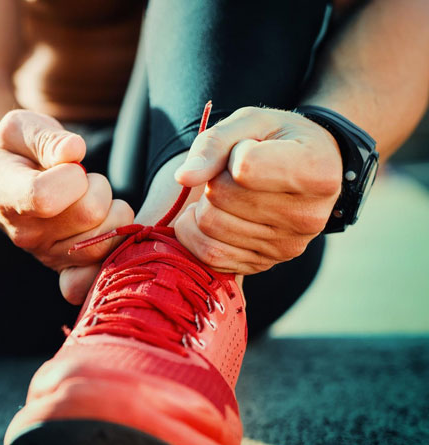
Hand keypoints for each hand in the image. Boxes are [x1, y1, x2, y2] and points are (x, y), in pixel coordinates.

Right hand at [0, 109, 133, 302]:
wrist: (9, 182)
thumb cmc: (17, 150)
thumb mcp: (19, 128)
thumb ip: (44, 137)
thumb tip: (74, 151)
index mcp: (8, 196)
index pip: (46, 197)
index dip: (71, 175)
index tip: (68, 162)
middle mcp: (26, 234)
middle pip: (89, 214)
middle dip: (98, 186)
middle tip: (83, 179)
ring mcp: (48, 255)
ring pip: (106, 239)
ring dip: (111, 212)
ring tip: (90, 199)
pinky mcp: (68, 269)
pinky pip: (99, 274)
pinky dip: (113, 251)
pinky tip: (104, 228)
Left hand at [173, 106, 341, 273]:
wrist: (306, 170)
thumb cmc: (276, 140)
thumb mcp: (250, 122)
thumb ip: (213, 144)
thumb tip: (183, 178)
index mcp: (317, 172)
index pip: (244, 168)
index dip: (233, 153)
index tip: (250, 148)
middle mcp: (308, 216)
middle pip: (221, 197)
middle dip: (216, 179)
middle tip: (233, 173)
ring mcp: (286, 247)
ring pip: (210, 226)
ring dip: (206, 204)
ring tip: (228, 192)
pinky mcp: (263, 265)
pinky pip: (209, 255)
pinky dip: (196, 231)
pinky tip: (212, 213)